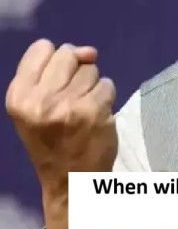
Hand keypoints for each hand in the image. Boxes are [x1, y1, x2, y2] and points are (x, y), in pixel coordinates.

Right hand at [5, 40, 117, 194]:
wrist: (70, 180)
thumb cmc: (52, 140)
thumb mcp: (36, 106)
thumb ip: (55, 71)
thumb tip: (89, 51)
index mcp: (18, 96)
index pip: (41, 48)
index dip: (55, 61)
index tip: (56, 83)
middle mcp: (40, 99)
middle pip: (69, 54)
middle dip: (76, 71)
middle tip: (71, 99)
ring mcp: (69, 104)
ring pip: (91, 70)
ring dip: (92, 87)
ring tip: (82, 110)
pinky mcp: (95, 110)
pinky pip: (108, 85)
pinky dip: (106, 98)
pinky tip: (96, 116)